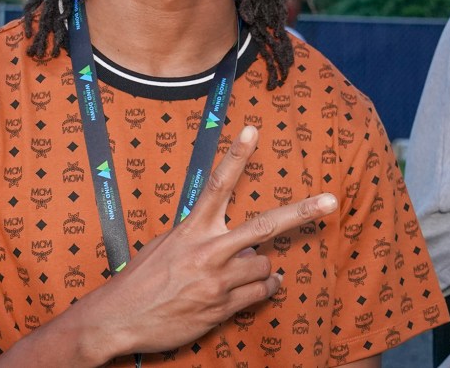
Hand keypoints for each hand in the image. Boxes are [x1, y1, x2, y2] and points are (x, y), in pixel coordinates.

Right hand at [83, 125, 338, 358]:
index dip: (236, 156)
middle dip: (300, 213)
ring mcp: (218, 281)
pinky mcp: (222, 307)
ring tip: (248, 270)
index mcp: (191, 229)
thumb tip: (239, 244)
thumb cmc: (141, 279)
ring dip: (262, 268)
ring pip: (265, 266)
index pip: (217, 184)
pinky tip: (261, 287)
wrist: (119, 319)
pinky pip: (260, 294)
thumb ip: (201, 237)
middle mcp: (207, 251)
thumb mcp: (165, 246)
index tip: (252, 130)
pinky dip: (264, 289)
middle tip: (330, 201)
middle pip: (263, 227)